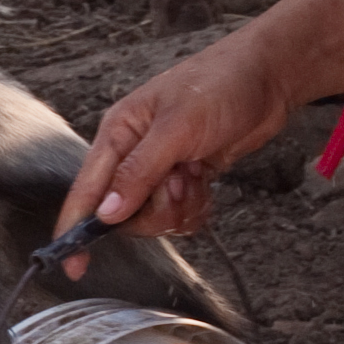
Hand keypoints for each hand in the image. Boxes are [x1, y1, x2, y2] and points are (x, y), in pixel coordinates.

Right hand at [58, 0, 343, 265]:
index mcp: (119, 133)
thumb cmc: (220, 84)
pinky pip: (181, 214)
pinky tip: (206, 183)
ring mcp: (163, 168)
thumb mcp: (177, 128)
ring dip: (179, 208)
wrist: (270, 77)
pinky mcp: (188, 178)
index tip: (73, 265)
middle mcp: (134, 153)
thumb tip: (107, 214)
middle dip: (154, 210)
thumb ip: (139, 172)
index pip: (87, 189)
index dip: (75, 229)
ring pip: (156, 217)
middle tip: (179, 184)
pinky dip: (196, 208)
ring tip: (196, 176)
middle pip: (124, 213)